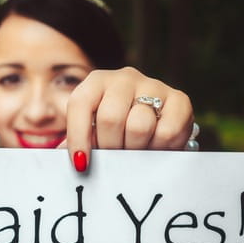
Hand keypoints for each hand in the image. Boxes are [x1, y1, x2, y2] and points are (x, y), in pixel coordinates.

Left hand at [62, 67, 193, 170]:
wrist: (156, 122)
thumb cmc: (115, 130)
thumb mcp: (93, 131)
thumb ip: (77, 144)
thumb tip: (63, 160)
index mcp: (96, 81)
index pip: (80, 104)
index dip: (78, 137)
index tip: (81, 165)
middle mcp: (124, 77)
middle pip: (110, 118)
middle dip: (110, 147)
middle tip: (114, 158)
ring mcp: (154, 85)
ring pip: (139, 126)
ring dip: (135, 149)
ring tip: (134, 153)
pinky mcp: (180, 100)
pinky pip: (166, 132)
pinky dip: (159, 149)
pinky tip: (155, 149)